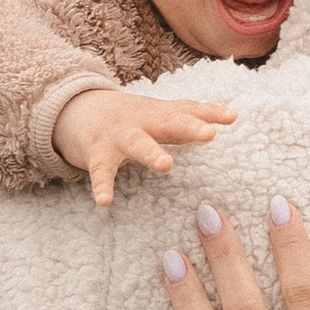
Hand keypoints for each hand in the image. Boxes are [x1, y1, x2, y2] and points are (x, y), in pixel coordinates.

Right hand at [52, 83, 238, 206]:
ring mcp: (118, 136)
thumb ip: (191, 117)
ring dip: (151, 152)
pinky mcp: (97, 153)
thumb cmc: (131, 118)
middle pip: (167, 121)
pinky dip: (102, 186)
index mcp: (159, 113)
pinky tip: (105, 202)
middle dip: (188, 127)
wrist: (77, 108)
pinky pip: (101, 171)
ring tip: (166, 164)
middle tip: (209, 134)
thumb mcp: (160, 114)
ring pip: (136, 143)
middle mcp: (141, 121)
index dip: (209, 112)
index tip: (232, 116)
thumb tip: (232, 116)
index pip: (187, 110)